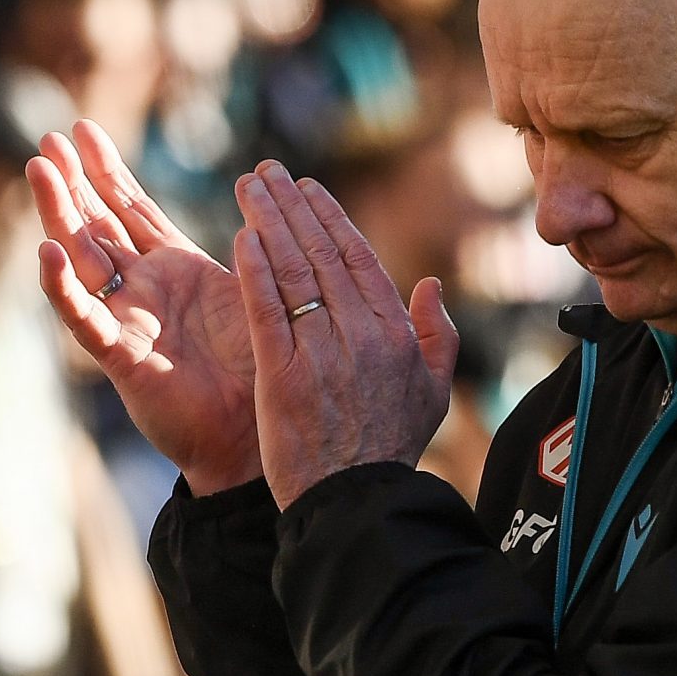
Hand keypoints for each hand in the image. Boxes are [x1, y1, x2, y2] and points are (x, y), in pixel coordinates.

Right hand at [29, 120, 261, 494]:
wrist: (255, 436)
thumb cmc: (258, 367)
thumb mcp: (254, 289)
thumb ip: (249, 248)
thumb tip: (266, 194)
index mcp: (173, 270)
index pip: (131, 208)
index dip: (107, 169)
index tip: (82, 128)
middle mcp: (142, 290)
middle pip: (97, 224)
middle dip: (73, 181)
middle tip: (46, 138)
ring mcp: (126, 321)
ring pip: (82, 260)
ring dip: (59, 215)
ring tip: (39, 171)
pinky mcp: (123, 357)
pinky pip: (87, 320)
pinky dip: (65, 288)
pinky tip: (48, 253)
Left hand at [231, 161, 457, 507]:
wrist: (355, 504)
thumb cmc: (392, 451)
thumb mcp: (433, 394)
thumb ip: (436, 337)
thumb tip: (430, 287)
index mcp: (395, 333)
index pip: (359, 259)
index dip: (330, 218)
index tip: (306, 188)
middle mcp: (361, 335)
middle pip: (321, 253)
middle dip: (291, 205)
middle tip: (265, 171)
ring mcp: (322, 354)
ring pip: (293, 273)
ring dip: (268, 223)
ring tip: (246, 188)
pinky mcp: (283, 376)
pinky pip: (268, 312)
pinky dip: (255, 272)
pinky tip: (241, 239)